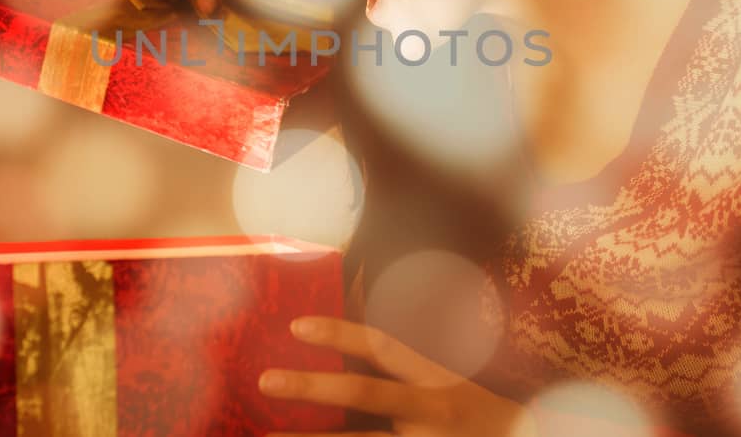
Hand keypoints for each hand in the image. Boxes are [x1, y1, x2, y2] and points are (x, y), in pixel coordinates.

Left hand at [258, 316, 537, 436]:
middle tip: (266, 381)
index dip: (340, 335)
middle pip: (363, 396)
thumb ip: (405, 359)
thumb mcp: (452, 376)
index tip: (296, 326)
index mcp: (435, 379)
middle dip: (312, 388)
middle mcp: (428, 412)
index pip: (383, 348)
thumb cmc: (477, 411)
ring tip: (263, 436)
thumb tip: (356, 315)